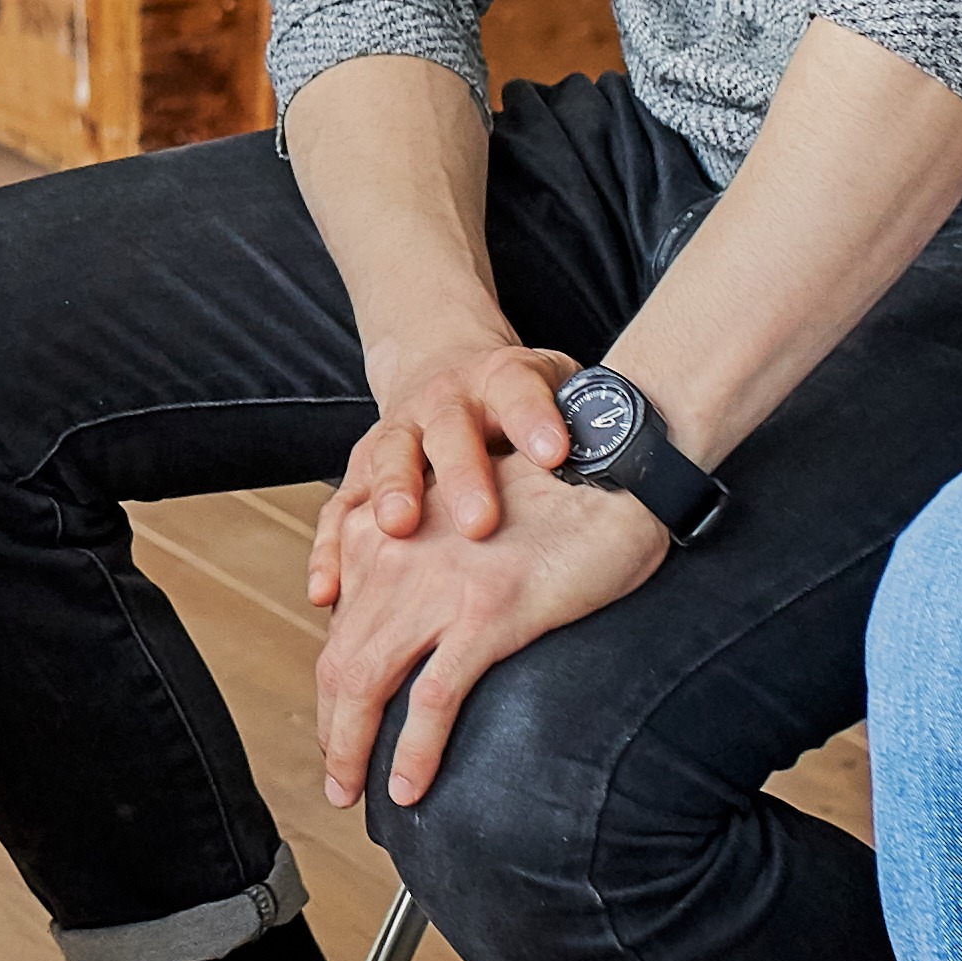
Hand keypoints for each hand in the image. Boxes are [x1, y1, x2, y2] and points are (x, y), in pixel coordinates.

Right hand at [311, 331, 574, 599]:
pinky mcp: (361, 471)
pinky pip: (339, 510)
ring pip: (388, 462)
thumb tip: (633, 458)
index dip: (535, 421)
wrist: (446, 369)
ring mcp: (396, 433)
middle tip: (480, 522)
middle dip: (462, 477)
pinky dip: (330, 550)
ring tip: (397, 531)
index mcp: (500, 380)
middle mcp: (442, 402)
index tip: (556, 453)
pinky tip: (328, 591)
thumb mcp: (562, 390)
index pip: (520, 393)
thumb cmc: (522, 399)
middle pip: (449, 434)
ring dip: (390, 497)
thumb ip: (586, 421)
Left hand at [313, 442, 671, 809]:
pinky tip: (407, 788)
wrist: (616, 469)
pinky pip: (432, 700)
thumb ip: (425, 560)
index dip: (335, 686)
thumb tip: (410, 630)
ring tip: (354, 794)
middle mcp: (393, 552)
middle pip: (340, 661)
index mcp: (384, 528)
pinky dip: (413, 752)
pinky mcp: (486, 613)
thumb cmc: (553, 497)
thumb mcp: (464, 517)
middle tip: (338, 780)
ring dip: (353, 750)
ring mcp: (437, 585)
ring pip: (368, 683)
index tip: (343, 726)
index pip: (340, 625)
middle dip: (332, 730)